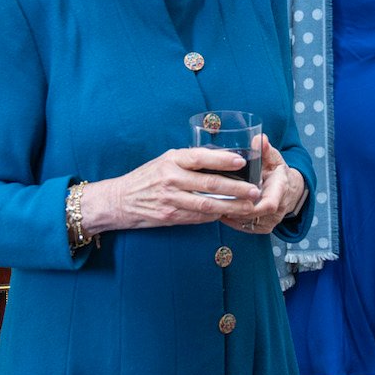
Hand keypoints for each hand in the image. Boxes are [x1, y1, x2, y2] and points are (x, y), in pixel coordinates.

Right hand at [83, 148, 259, 232]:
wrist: (120, 200)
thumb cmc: (147, 177)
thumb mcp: (165, 160)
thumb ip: (188, 160)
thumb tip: (220, 158)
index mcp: (171, 160)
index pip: (200, 157)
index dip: (222, 160)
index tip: (241, 162)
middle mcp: (171, 178)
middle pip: (209, 184)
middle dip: (236, 188)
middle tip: (254, 190)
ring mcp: (170, 199)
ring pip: (207, 204)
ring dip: (231, 206)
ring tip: (248, 206)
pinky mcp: (170, 216)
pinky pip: (198, 217)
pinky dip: (214, 216)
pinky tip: (227, 214)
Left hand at [220, 135, 304, 235]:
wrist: (289, 189)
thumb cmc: (277, 171)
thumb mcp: (273, 158)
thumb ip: (266, 149)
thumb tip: (260, 139)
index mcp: (280, 191)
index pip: (270, 204)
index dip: (253, 204)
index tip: (236, 197)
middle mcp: (277, 209)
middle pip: (253, 215)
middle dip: (234, 208)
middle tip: (214, 198)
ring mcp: (271, 221)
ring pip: (246, 223)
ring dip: (230, 214)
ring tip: (212, 203)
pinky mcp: (263, 228)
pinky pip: (244, 227)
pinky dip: (231, 220)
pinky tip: (219, 209)